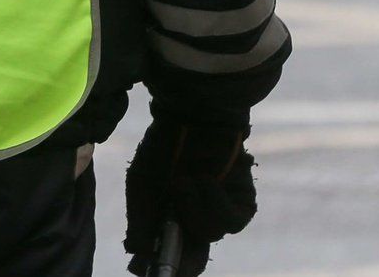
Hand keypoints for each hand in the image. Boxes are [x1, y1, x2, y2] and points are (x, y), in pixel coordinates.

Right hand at [124, 114, 256, 275]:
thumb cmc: (164, 148)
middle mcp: (198, 218)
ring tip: (183, 181)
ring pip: (210, 233)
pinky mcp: (242, 204)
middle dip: (181, 252)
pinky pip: (230, 220)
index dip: (168, 264)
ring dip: (194, 209)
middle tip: (170, 243)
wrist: (192, 117)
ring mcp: (221, 212)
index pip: (175, 252)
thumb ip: (141, 221)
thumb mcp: (142, 186)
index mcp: (174, 217)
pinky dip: (215, 202)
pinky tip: (205, 181)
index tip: (146, 270)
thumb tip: (136, 253)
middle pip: (194, 253)